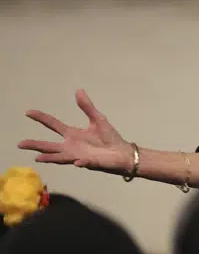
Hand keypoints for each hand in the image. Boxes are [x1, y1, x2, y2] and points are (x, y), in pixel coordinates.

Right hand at [18, 89, 132, 172]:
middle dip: (35, 145)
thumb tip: (78, 90)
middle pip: (49, 146)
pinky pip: (84, 163)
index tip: (28, 112)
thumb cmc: (109, 138)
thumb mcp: (98, 119)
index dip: (41, 118)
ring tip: (37, 158)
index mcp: (72, 134)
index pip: (53, 124)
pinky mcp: (90, 163)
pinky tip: (77, 161)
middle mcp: (71, 146)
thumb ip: (87, 107)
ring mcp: (79, 156)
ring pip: (60, 157)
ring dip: (50, 158)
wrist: (123, 153)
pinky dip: (81, 162)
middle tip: (20, 144)